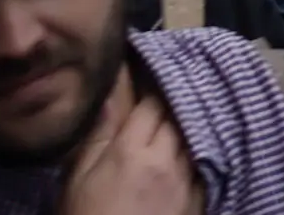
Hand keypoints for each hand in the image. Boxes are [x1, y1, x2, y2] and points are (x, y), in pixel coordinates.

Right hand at [62, 74, 202, 214]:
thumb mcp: (78, 181)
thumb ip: (96, 138)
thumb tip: (107, 97)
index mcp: (131, 152)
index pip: (151, 104)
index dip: (149, 90)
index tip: (147, 82)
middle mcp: (166, 160)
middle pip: (178, 116)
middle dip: (172, 104)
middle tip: (165, 95)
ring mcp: (187, 181)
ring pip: (196, 137)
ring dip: (188, 126)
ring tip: (181, 121)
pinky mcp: (200, 200)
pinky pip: (206, 165)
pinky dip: (201, 154)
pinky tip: (194, 152)